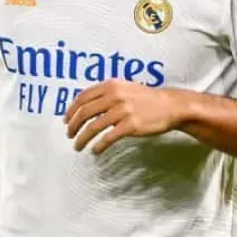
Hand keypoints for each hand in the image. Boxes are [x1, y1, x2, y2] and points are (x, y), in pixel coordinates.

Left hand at [64, 80, 183, 153]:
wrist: (170, 106)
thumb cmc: (146, 99)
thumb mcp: (125, 88)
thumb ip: (107, 93)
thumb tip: (85, 106)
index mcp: (111, 85)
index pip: (83, 97)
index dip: (71, 110)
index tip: (66, 120)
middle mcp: (115, 96)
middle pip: (85, 112)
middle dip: (73, 125)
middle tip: (69, 134)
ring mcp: (123, 111)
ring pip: (94, 127)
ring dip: (82, 138)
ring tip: (77, 146)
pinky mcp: (131, 125)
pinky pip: (108, 138)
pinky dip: (98, 146)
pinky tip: (95, 151)